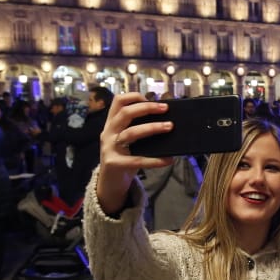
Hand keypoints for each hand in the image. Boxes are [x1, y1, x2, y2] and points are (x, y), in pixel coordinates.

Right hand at [95, 93, 174, 212]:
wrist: (109, 182)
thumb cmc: (124, 156)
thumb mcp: (128, 139)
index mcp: (112, 123)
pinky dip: (155, 160)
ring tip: (170, 127)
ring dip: (152, 128)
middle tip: (165, 108)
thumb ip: (138, 127)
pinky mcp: (114, 163)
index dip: (134, 96)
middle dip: (147, 108)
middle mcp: (108, 132)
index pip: (118, 101)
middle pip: (125, 113)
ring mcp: (110, 148)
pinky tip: (168, 160)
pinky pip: (137, 160)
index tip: (151, 98)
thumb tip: (165, 116)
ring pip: (131, 133)